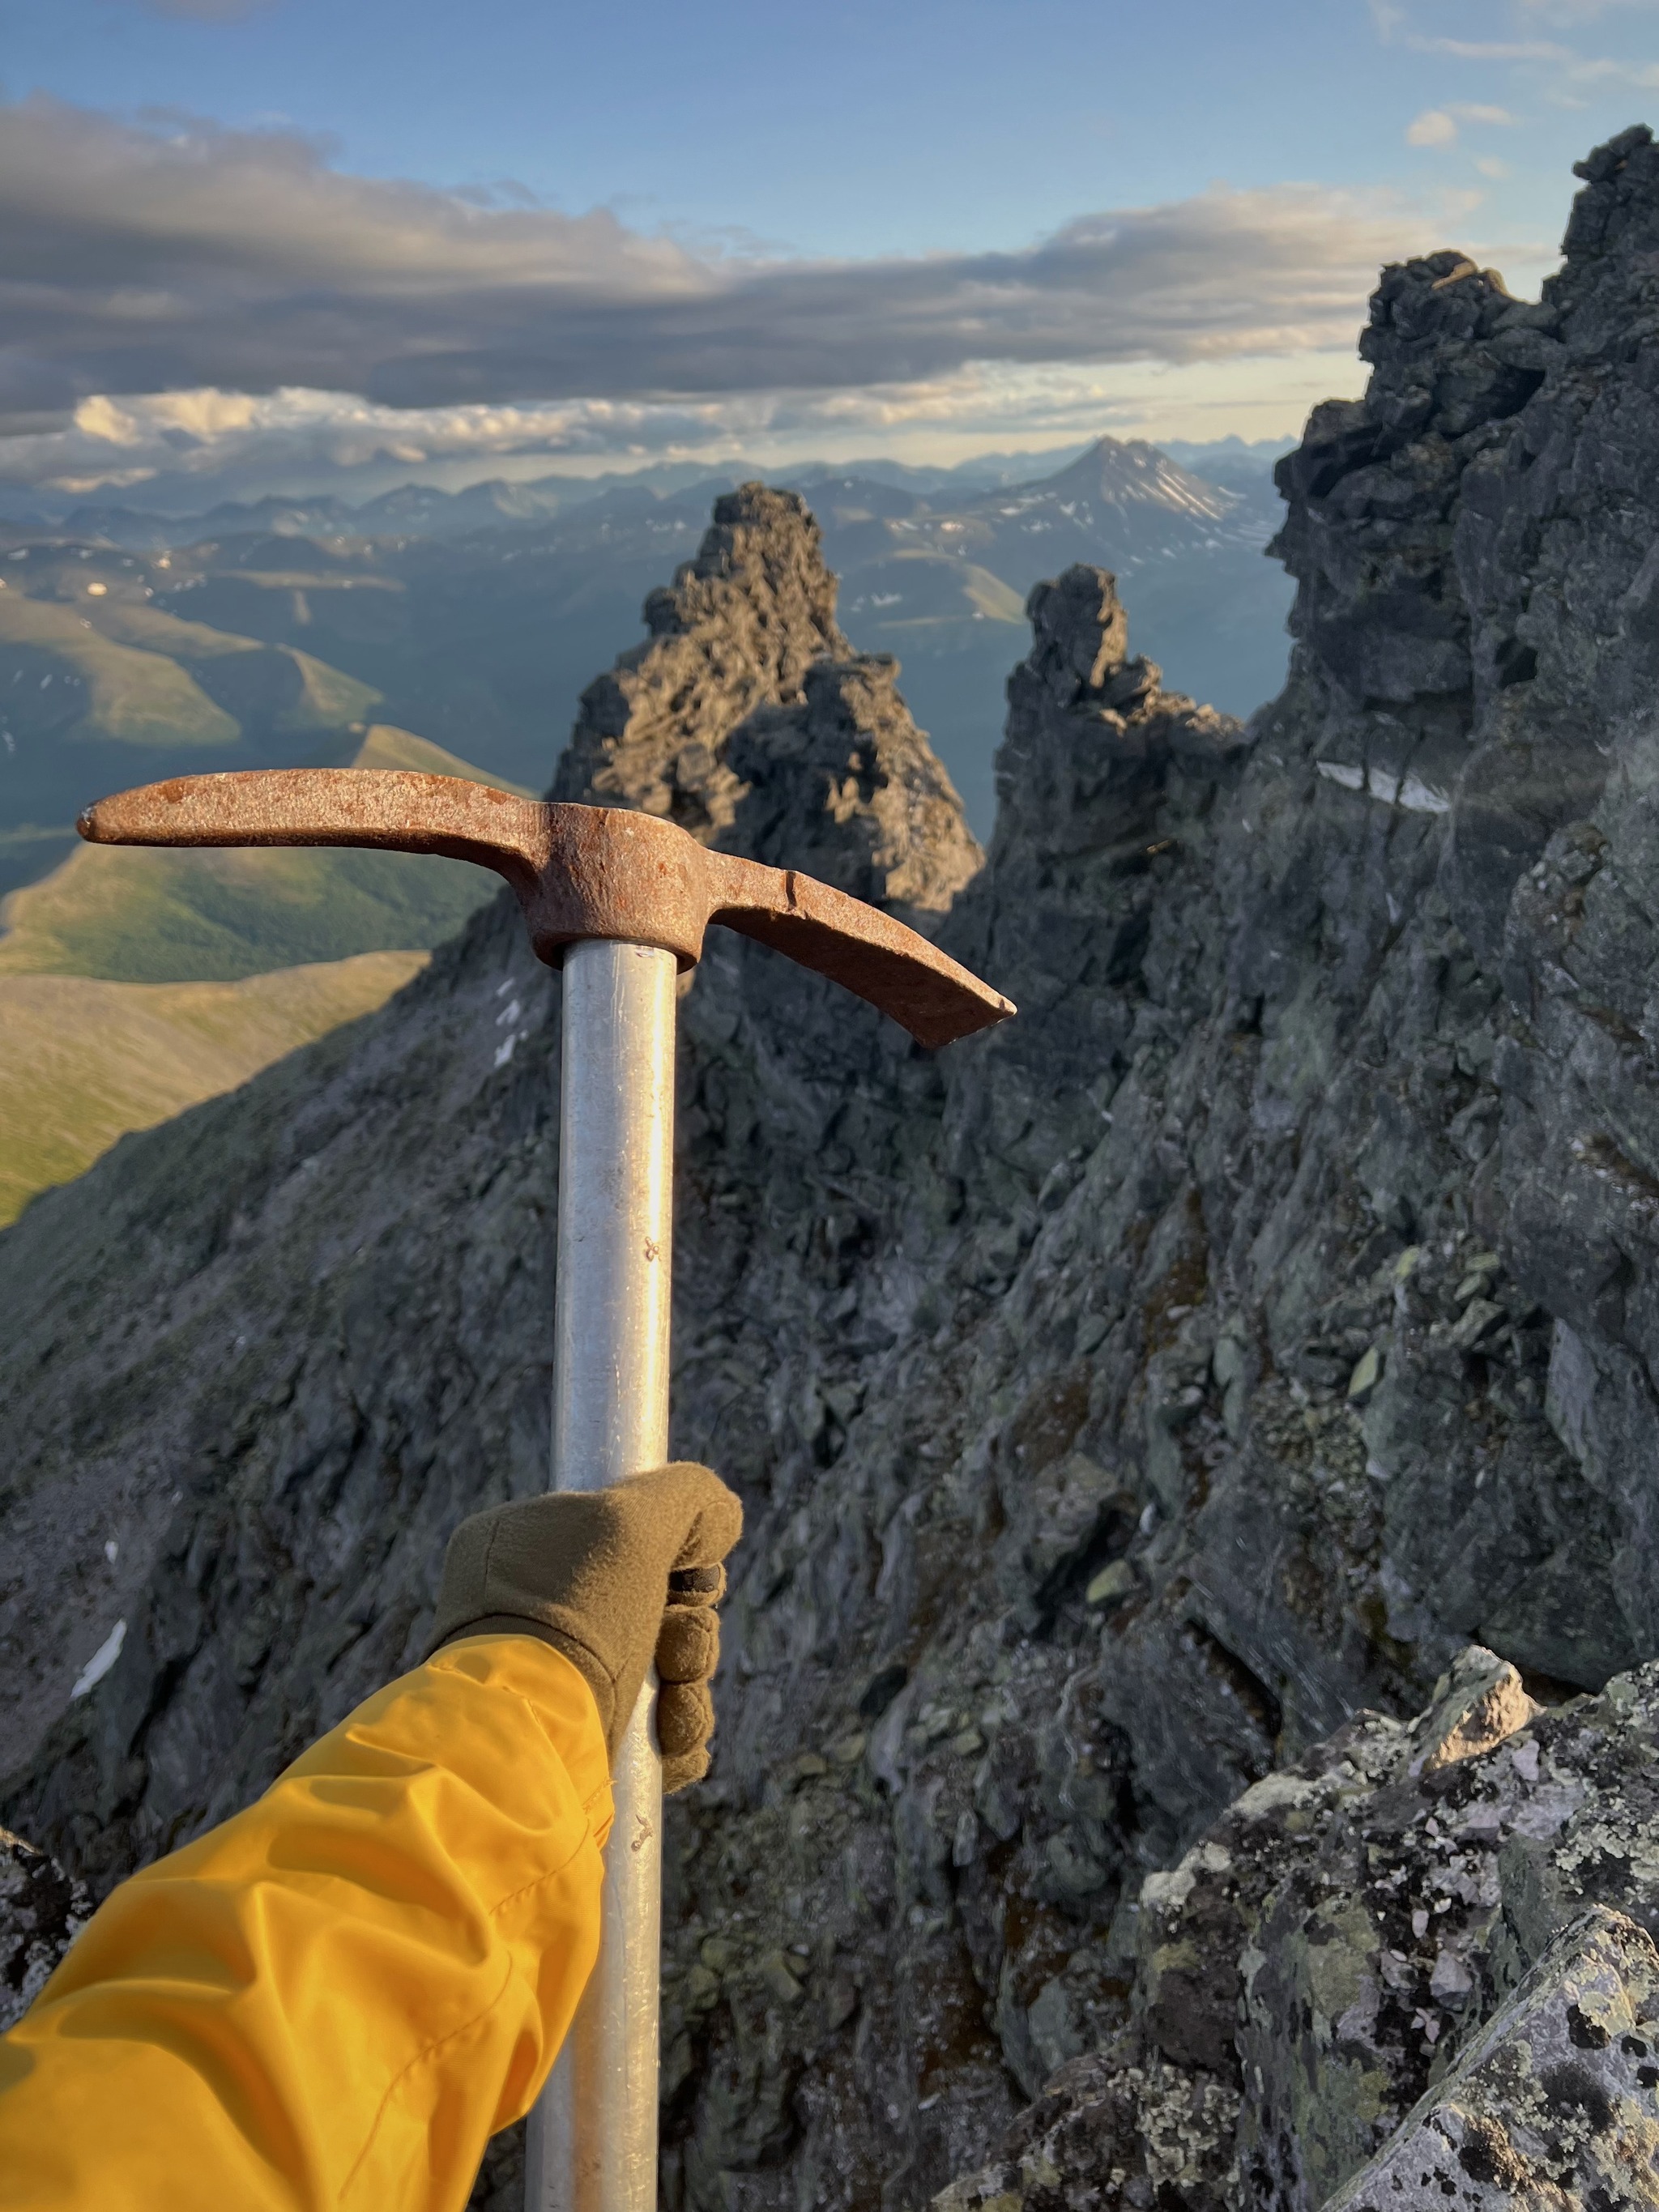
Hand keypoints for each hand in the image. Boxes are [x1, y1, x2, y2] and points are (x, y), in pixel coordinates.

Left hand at [430, 1462, 742, 1791]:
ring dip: (689, 1692)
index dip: (677, 1557)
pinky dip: (675, 1738)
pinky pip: (650, 1733)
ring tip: (677, 1712)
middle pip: (652, 1609)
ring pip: (659, 1675)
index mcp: (519, 1547)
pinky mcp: (574, 1748)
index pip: (623, 1534)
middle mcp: (527, 1614)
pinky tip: (674, 1744)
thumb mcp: (630, 1521)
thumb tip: (720, 1516)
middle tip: (680, 1653)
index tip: (693, 1576)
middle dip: (690, 1635)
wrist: (526, 1750)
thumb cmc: (571, 1622)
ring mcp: (550, 1683)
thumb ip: (684, 1496)